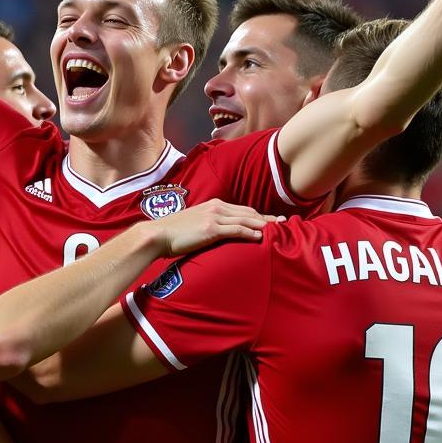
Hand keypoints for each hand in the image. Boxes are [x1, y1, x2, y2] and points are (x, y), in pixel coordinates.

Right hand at [152, 199, 279, 256]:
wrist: (157, 235)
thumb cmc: (173, 234)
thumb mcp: (195, 224)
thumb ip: (209, 226)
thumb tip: (217, 235)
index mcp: (213, 205)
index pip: (242, 209)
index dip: (259, 215)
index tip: (273, 221)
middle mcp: (216, 207)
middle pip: (249, 212)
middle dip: (267, 218)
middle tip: (285, 223)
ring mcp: (214, 217)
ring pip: (246, 219)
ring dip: (264, 225)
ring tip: (279, 230)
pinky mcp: (211, 229)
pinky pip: (236, 230)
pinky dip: (251, 232)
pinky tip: (261, 237)